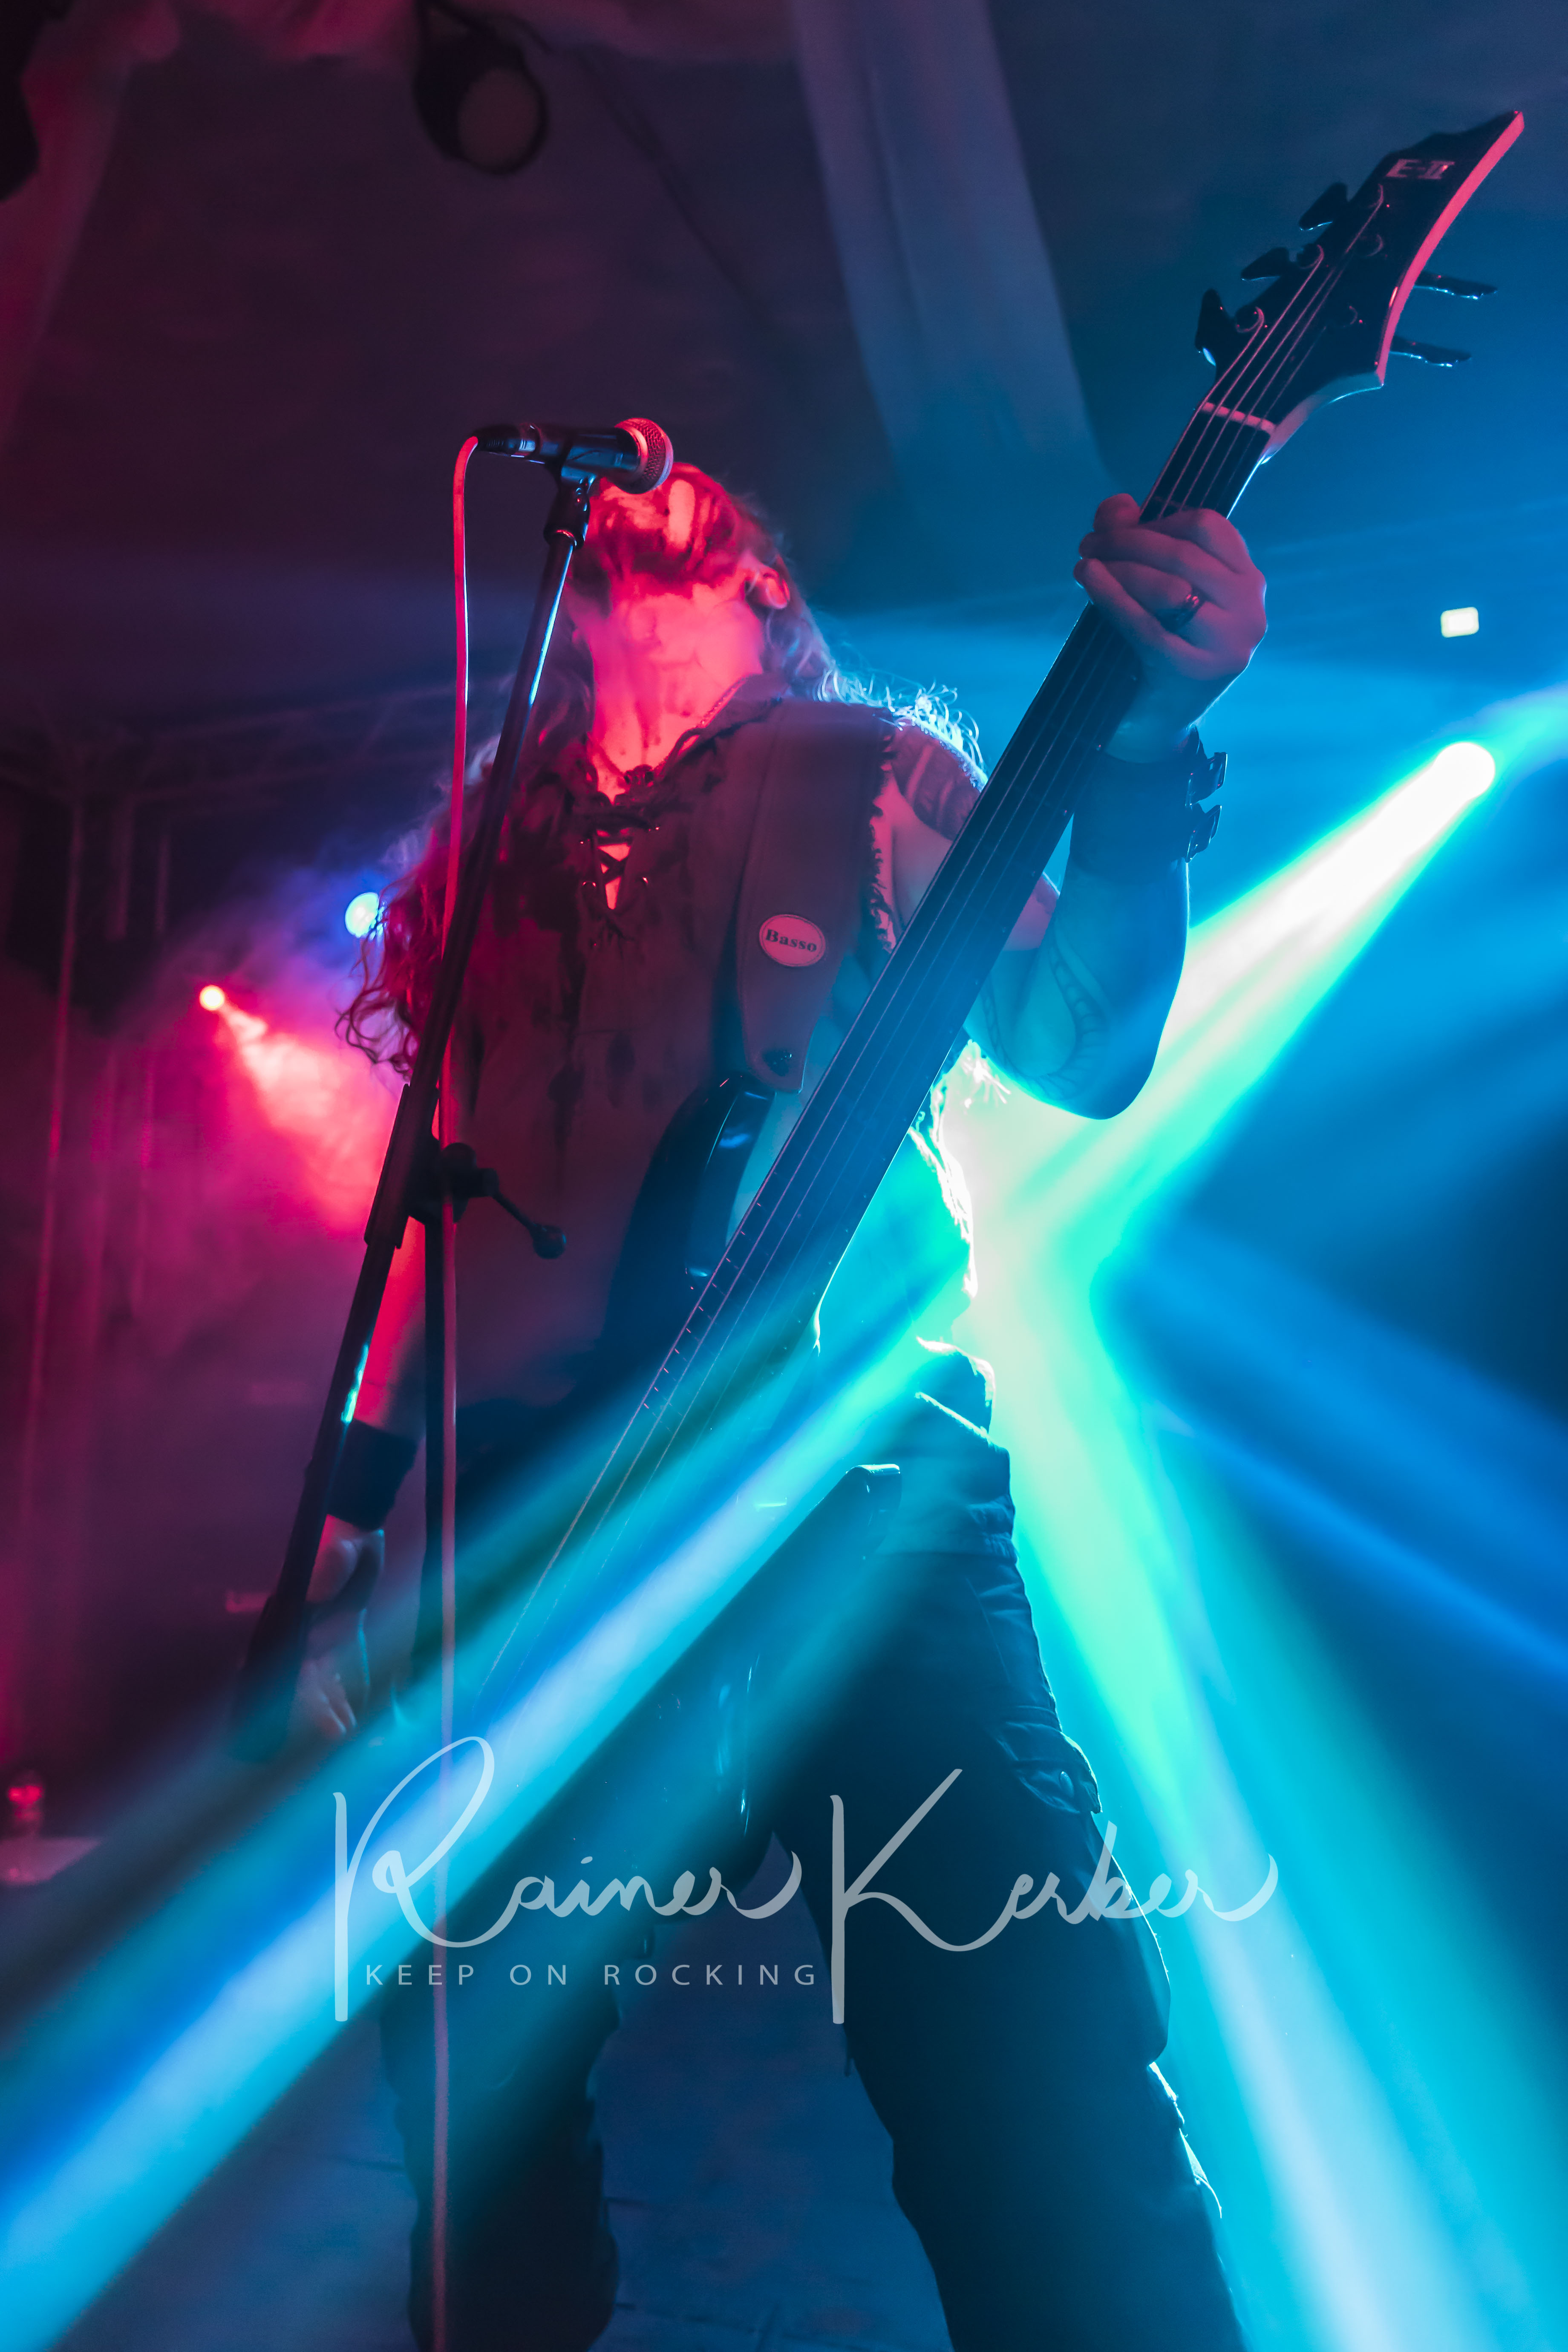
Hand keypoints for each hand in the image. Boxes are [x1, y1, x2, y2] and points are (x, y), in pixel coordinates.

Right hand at [292, 1515, 383, 1744]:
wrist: (357, 1529)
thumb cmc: (342, 1538)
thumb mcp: (337, 1549)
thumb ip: (330, 1567)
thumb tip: (320, 1584)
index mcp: (297, 1614)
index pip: (293, 1658)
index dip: (301, 1687)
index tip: (306, 1707)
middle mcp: (304, 1629)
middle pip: (306, 1675)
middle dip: (318, 1704)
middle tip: (335, 1731)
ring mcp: (323, 1632)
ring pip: (324, 1676)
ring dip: (332, 1703)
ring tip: (345, 1731)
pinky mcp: (345, 1631)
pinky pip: (344, 1666)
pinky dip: (348, 1687)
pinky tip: (354, 1712)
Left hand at [1073, 494, 1265, 760]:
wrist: (1155, 723)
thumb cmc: (1156, 649)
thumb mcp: (1153, 591)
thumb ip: (1137, 540)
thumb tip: (1116, 504)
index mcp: (1247, 582)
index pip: (1208, 526)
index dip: (1157, 518)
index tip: (1116, 527)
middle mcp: (1249, 611)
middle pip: (1184, 554)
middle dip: (1127, 542)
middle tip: (1087, 544)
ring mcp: (1229, 644)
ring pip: (1169, 586)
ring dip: (1119, 568)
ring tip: (1084, 563)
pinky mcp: (1197, 672)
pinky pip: (1148, 625)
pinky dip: (1113, 597)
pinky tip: (1088, 580)